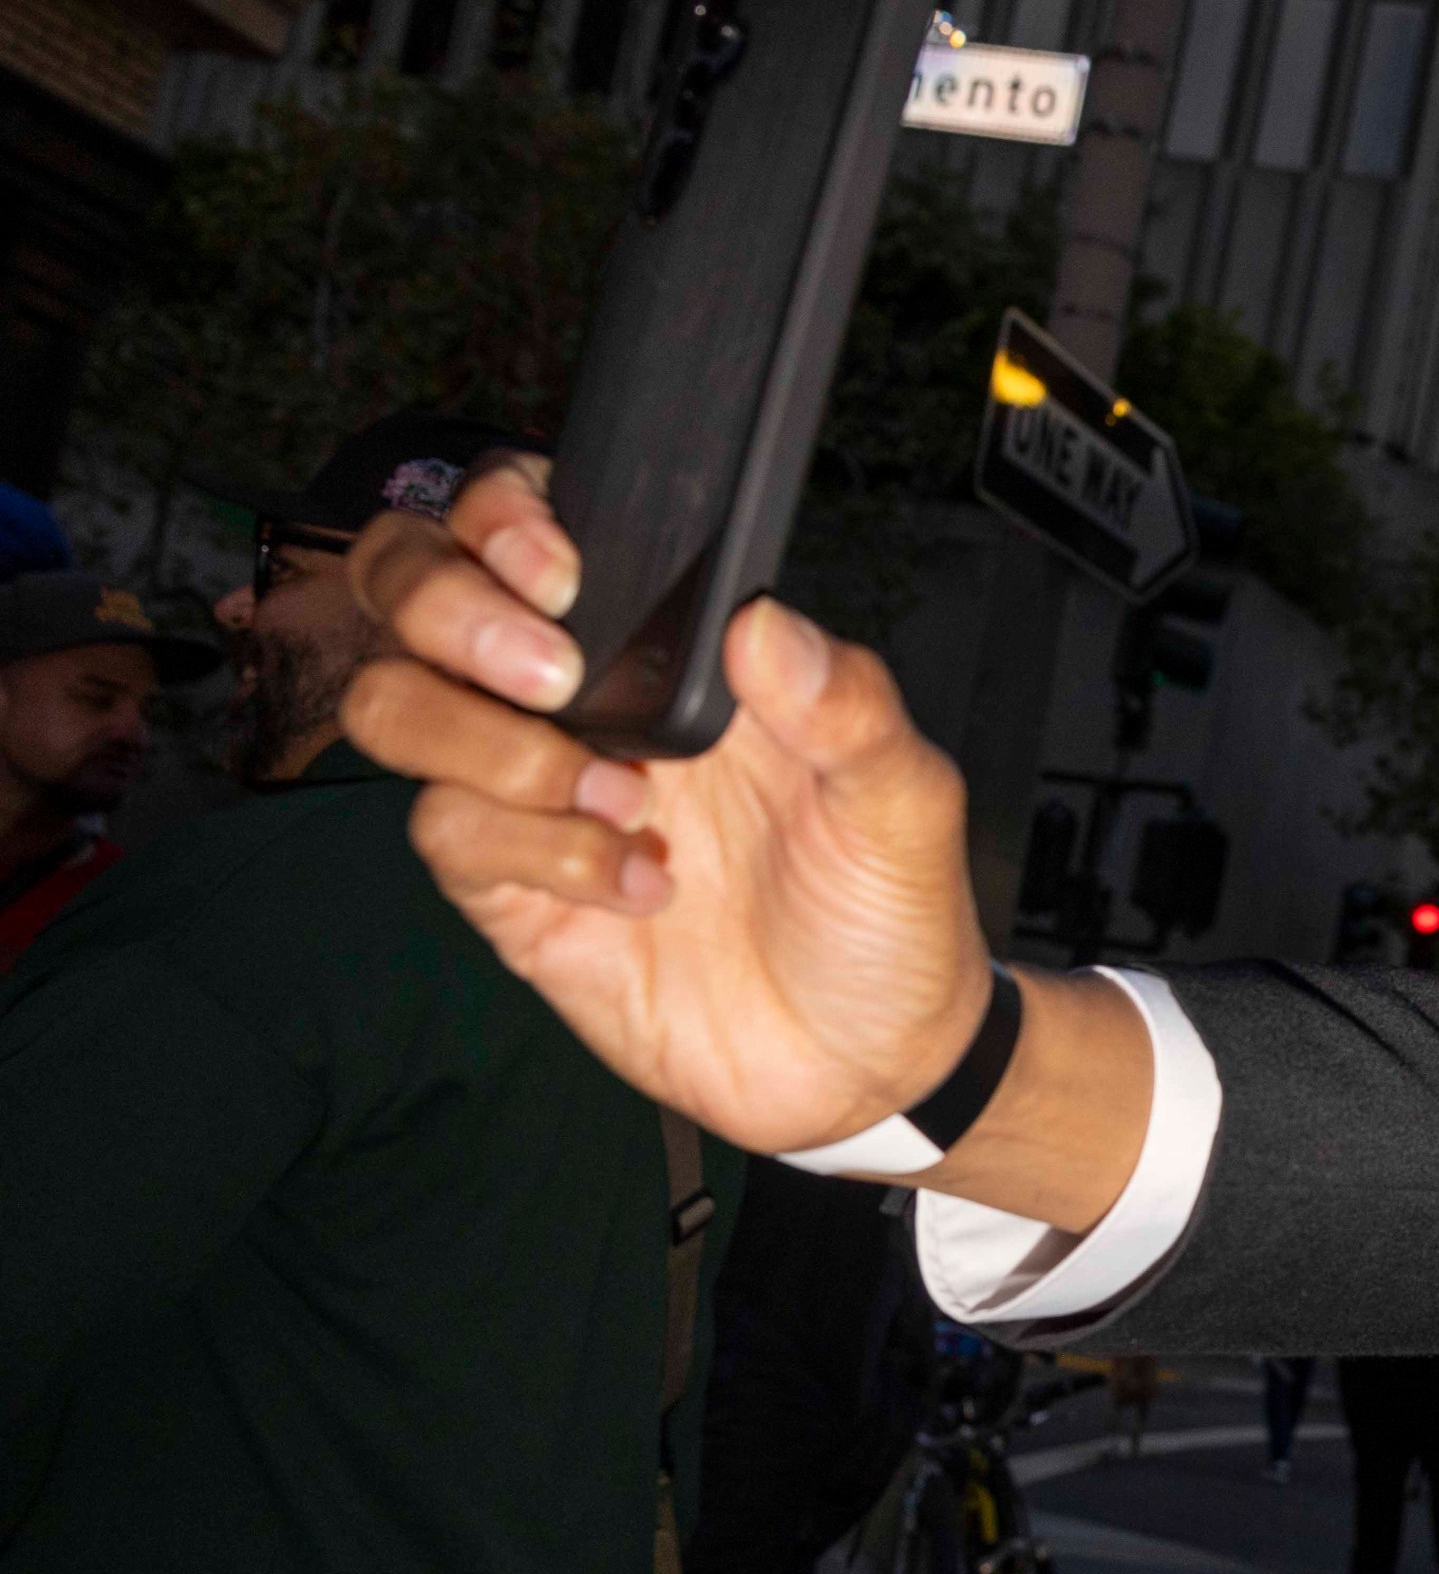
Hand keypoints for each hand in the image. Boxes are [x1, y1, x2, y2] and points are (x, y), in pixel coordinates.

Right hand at [338, 465, 1149, 1228]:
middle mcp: (584, 703)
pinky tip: (639, 886)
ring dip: (490, 743)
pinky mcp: (514, 891)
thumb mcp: (904, 799)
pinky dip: (538, 853)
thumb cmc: (884, 908)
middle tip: (552, 673)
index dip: (503, 515)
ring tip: (621, 799)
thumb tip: (765, 622)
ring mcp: (536, 793)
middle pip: (414, 591)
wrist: (869, 1058)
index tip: (557, 568)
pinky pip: (449, 834)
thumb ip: (848, 704)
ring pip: (400, 707)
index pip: (527, 525)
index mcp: (669, 648)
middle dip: (445, 607)